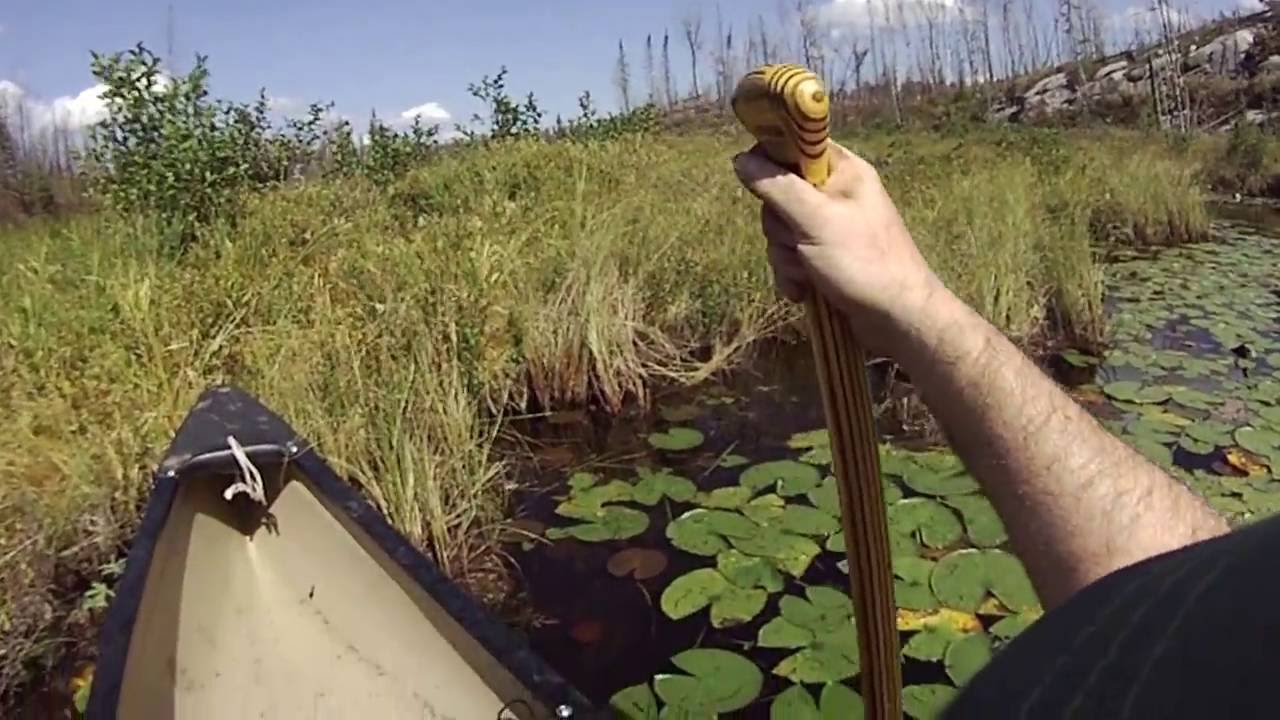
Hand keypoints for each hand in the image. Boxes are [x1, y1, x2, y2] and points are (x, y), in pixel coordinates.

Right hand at [732, 141, 945, 352]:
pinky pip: (790, 256)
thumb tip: (741, 160)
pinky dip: (792, 275)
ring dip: (786, 257)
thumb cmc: (863, 261)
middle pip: (778, 194)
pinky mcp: (824, 256)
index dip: (772, 162)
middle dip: (780, 226)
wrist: (898, 318)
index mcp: (842, 170)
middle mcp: (835, 194)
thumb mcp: (816, 220)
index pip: (794, 146)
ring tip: (808, 274)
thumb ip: (777, 187)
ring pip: (780, 230)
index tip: (763, 185)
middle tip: (800, 242)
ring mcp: (829, 227)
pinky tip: (804, 290)